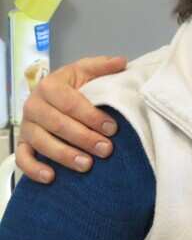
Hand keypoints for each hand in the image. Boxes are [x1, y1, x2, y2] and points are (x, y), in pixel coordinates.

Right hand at [15, 56, 126, 182]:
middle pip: (57, 125)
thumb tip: (121, 62)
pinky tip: (51, 177)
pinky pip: (23, 158)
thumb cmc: (74, 84)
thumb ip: (102, 66)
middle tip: (107, 149)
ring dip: (64, 155)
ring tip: (87, 165)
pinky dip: (34, 169)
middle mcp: (33, 106)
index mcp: (49, 86)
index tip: (112, 128)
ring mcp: (27, 126)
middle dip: (84, 138)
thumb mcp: (86, 71)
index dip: (91, 116)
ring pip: (42, 143)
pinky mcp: (23, 143)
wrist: (52, 95)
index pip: (70, 103)